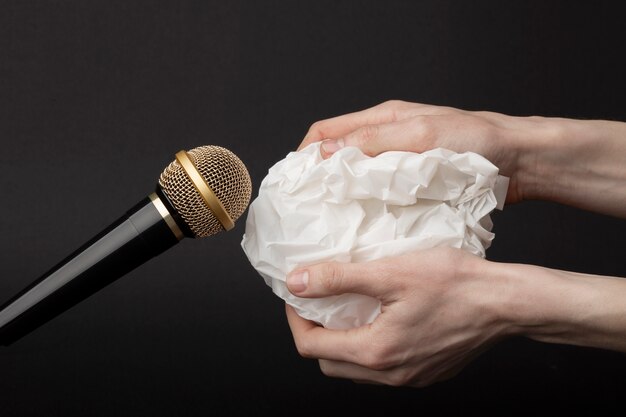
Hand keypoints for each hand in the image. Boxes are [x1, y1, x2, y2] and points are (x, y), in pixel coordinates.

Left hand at [285, 247, 509, 386]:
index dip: (296, 319)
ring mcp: (410, 378)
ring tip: (346, 308)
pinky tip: (378, 319)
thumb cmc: (456, 285)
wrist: (507, 303)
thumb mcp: (390, 272)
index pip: (311, 347)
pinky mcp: (427, 372)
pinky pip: (383, 369)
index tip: (299, 294)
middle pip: (330, 364)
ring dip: (342, 342)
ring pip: (356, 370)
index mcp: (376, 352)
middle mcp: (390, 374)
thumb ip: (339, 279)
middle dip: (315, 334)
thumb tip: (297, 282)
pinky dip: (368, 347)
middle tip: (318, 303)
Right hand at [298, 100, 547, 203]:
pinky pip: (379, 194)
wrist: (518, 162)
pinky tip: (364, 224)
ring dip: (343, 194)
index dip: (306, 153)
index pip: (327, 131)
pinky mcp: (413, 184)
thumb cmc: (476, 141)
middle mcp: (387, 139)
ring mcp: (400, 163)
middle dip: (319, 177)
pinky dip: (366, 206)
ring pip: (357, 177)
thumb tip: (328, 153)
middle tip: (309, 205)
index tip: (296, 181)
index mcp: (384, 119)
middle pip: (338, 155)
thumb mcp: (422, 135)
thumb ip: (375, 142)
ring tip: (331, 219)